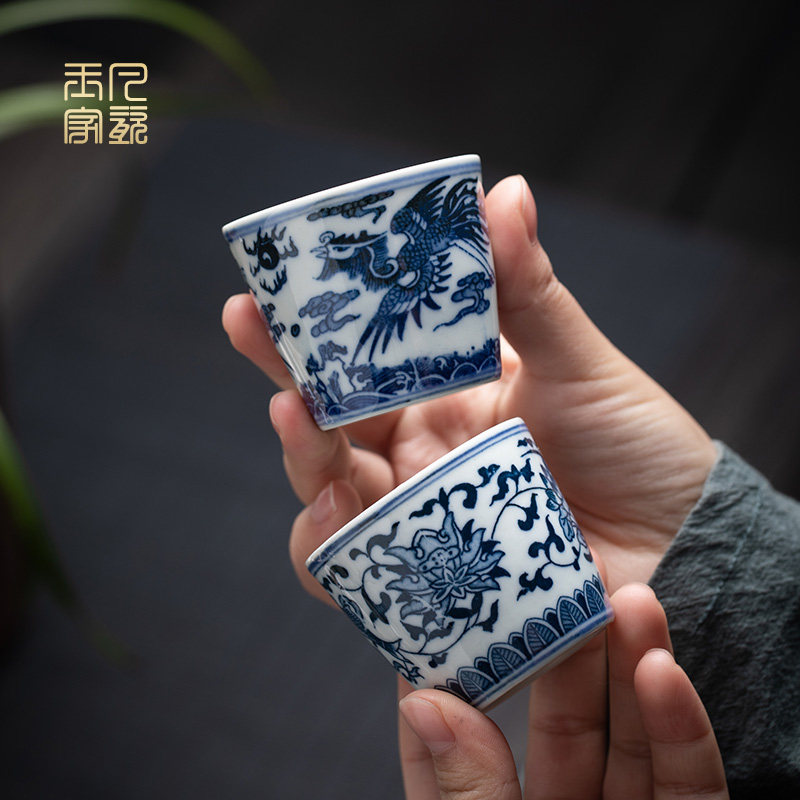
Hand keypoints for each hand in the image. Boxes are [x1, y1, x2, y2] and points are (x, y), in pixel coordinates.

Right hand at [222, 174, 716, 596]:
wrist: (682, 540)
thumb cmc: (633, 442)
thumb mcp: (578, 360)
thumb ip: (527, 287)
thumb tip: (505, 190)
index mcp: (440, 397)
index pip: (355, 363)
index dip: (302, 331)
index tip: (259, 291)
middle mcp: (416, 457)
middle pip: (324, 428)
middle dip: (283, 381)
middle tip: (252, 334)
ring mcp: (419, 520)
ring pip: (326, 500)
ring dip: (300, 462)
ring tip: (297, 424)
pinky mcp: (431, 584)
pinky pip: (359, 577)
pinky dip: (332, 554)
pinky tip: (335, 524)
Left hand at [396, 583, 727, 798]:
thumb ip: (465, 796)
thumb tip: (426, 709)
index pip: (461, 750)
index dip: (453, 681)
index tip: (448, 608)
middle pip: (564, 729)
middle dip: (569, 650)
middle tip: (565, 577)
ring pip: (628, 742)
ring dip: (633, 665)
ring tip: (630, 596)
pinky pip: (690, 786)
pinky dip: (681, 729)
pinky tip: (662, 667)